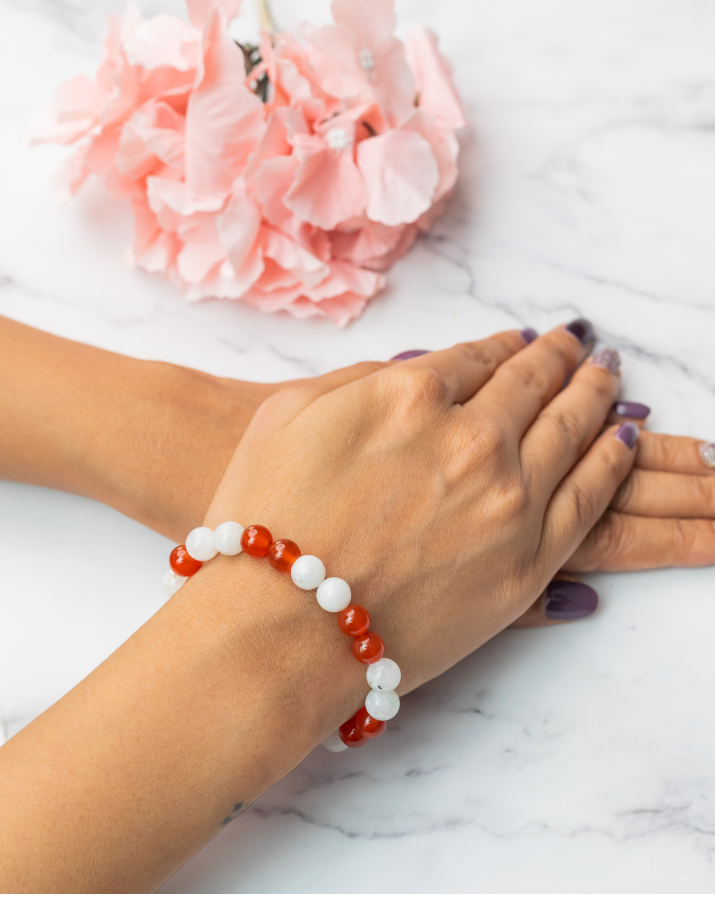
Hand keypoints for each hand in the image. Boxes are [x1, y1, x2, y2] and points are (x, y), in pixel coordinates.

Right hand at [204, 323, 640, 692]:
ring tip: (610, 375)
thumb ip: (361, 381)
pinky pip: (588, 498)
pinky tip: (621, 439)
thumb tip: (417, 370)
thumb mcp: (287, 416)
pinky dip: (610, 461)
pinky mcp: (527, 563)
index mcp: (409, 396)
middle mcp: (470, 439)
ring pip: (573, 430)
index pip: (477, 357)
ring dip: (596, 394)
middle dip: (560, 357)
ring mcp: (506, 501)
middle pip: (534, 384)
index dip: (504, 345)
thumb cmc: (264, 523)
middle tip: (581, 342)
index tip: (523, 340)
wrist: (277, 628)